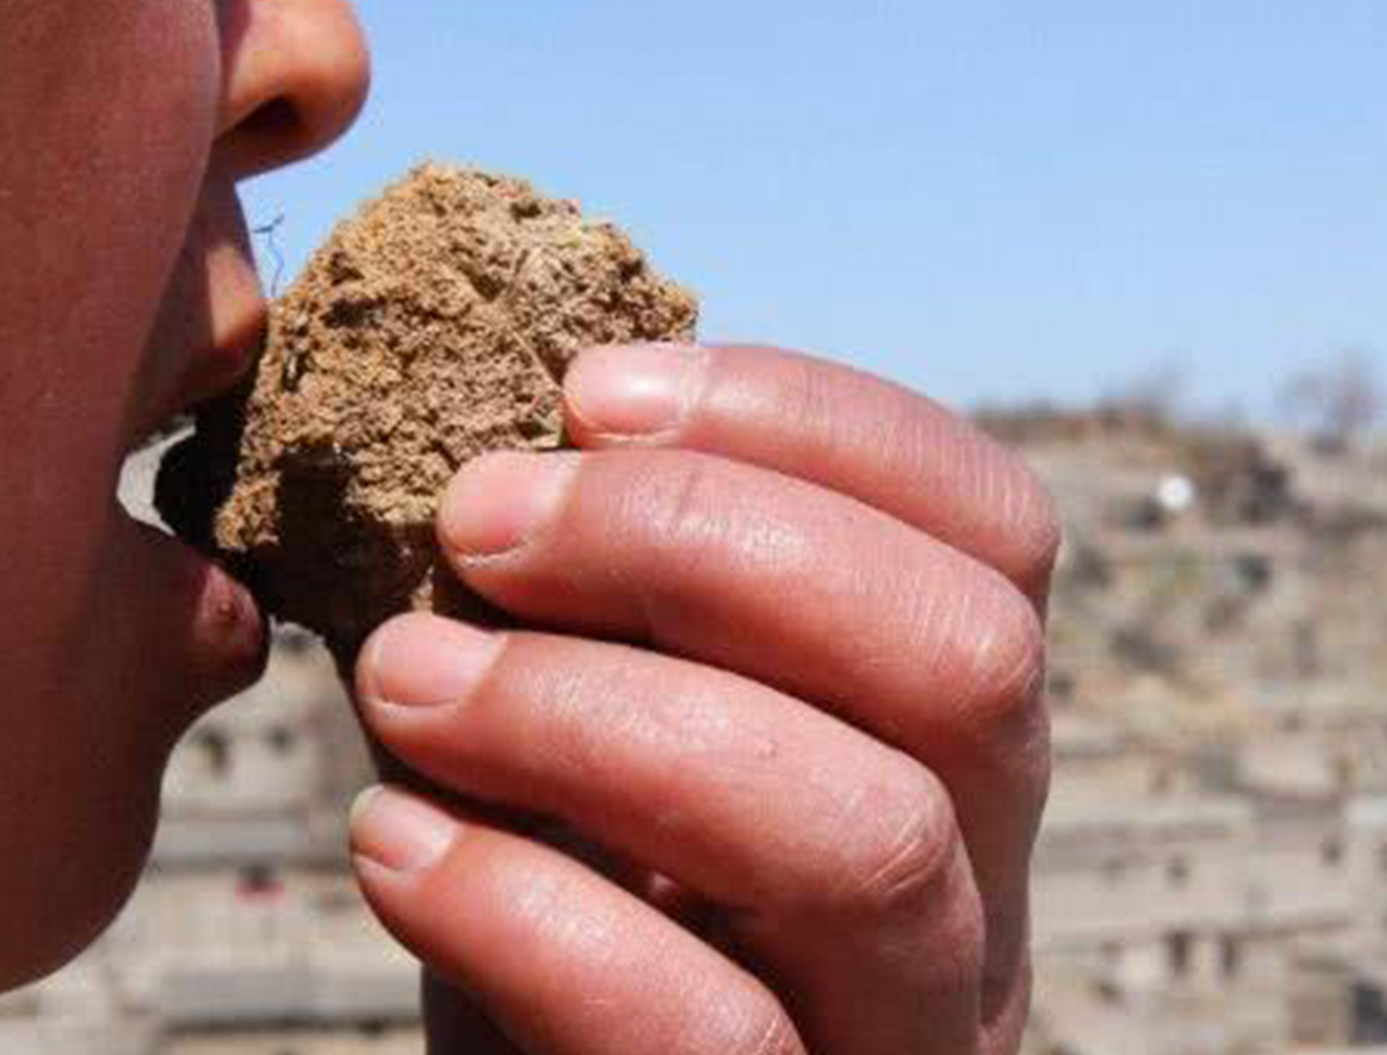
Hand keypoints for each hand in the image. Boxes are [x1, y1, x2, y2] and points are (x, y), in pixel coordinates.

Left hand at [347, 344, 1057, 1054]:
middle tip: (482, 521)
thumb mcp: (592, 731)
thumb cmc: (553, 918)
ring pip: (870, 838)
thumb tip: (497, 437)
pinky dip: (528, 912)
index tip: (590, 395)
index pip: (994, 534)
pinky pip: (712, 1031)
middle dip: (705, 542)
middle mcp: (987, 884)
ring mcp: (912, 1031)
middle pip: (967, 658)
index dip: (812, 422)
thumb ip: (599, 606)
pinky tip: (392, 845)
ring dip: (602, 717)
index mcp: (953, 745)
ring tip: (405, 679)